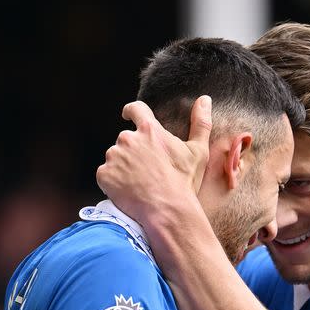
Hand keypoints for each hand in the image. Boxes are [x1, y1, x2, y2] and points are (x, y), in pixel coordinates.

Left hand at [96, 95, 211, 223]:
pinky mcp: (104, 175)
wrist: (167, 210)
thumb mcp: (198, 152)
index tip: (127, 114)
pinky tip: (128, 191)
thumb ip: (201, 123)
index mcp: (149, 130)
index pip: (135, 109)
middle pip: (125, 139)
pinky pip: (105, 175)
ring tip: (138, 183)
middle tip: (145, 170)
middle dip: (132, 151)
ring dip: (122, 167)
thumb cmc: (183, 183)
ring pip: (115, 158)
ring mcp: (114, 157)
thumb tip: (205, 100)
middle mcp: (128, 139)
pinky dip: (113, 182)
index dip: (131, 111)